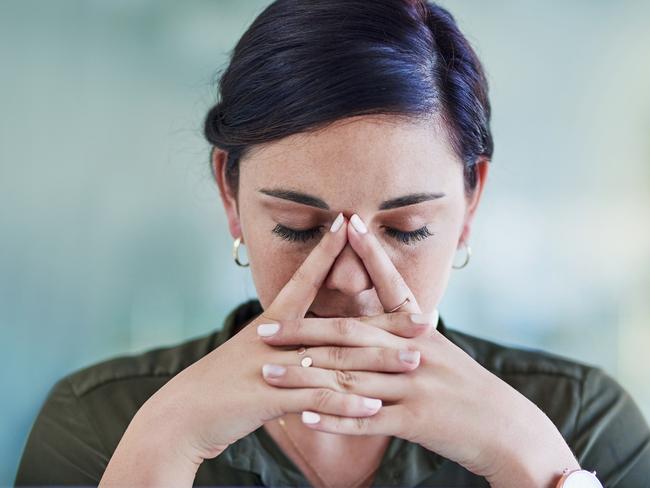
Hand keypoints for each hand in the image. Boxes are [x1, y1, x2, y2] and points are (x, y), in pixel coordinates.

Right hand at [114, 213, 394, 468]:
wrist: (182, 416)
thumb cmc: (221, 385)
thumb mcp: (253, 355)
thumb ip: (285, 343)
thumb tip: (311, 338)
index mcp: (272, 323)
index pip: (304, 279)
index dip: (326, 251)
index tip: (348, 224)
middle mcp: (275, 339)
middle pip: (338, 325)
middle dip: (383, 322)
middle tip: (423, 317)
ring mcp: (272, 367)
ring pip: (334, 361)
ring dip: (377, 364)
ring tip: (413, 362)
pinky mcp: (267, 398)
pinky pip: (314, 400)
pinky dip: (345, 404)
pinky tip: (375, 408)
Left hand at [259, 214, 578, 483]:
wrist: (506, 429)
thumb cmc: (469, 388)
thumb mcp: (441, 351)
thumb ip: (408, 334)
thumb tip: (383, 315)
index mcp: (421, 330)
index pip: (391, 283)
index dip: (369, 252)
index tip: (346, 222)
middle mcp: (415, 351)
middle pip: (350, 334)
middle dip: (303, 330)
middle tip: (265, 329)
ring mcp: (414, 384)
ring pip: (349, 376)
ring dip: (306, 376)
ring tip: (269, 372)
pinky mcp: (415, 420)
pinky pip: (366, 418)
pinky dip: (334, 416)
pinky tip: (304, 415)